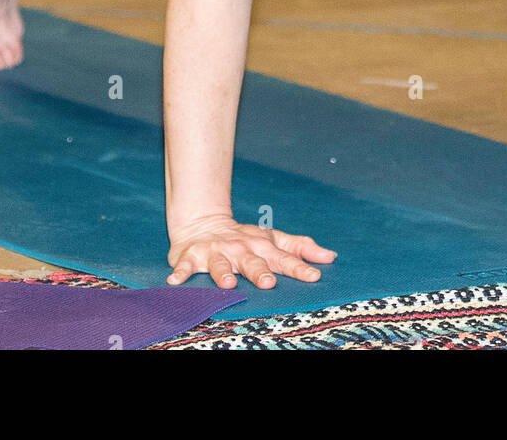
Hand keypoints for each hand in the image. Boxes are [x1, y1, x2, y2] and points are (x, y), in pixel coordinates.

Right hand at [167, 212, 336, 288]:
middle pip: (252, 261)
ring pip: (220, 264)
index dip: (298, 267)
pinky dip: (180, 272)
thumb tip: (331, 257)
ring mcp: (215, 252)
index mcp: (261, 245)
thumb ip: (300, 248)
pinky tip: (175, 281)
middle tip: (269, 282)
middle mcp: (239, 248)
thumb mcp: (273, 239)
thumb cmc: (244, 239)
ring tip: (229, 283)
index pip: (283, 257)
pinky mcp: (191, 256)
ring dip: (223, 274)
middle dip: (260, 271)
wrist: (203, 222)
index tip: (314, 276)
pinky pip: (185, 265)